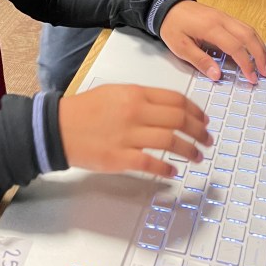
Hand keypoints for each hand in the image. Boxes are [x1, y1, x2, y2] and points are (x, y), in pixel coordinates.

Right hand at [58, 84, 210, 177]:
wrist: (58, 127)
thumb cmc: (86, 109)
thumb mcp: (115, 92)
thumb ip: (143, 98)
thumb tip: (170, 109)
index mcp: (135, 94)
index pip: (176, 100)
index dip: (196, 111)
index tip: (204, 120)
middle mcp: (135, 112)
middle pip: (179, 119)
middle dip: (199, 131)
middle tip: (207, 139)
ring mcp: (128, 136)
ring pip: (170, 141)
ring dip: (189, 150)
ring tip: (198, 156)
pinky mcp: (119, 158)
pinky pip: (151, 163)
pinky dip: (166, 169)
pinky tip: (173, 172)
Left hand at [159, 0, 265, 81]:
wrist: (167, 6)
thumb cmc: (172, 26)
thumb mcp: (180, 47)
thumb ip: (200, 61)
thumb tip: (217, 76)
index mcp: (210, 28)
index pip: (235, 47)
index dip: (246, 64)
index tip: (251, 78)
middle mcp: (222, 19)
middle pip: (249, 36)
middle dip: (260, 55)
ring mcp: (224, 16)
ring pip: (249, 30)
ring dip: (260, 47)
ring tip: (265, 63)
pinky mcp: (224, 16)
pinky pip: (244, 27)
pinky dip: (253, 39)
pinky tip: (255, 49)